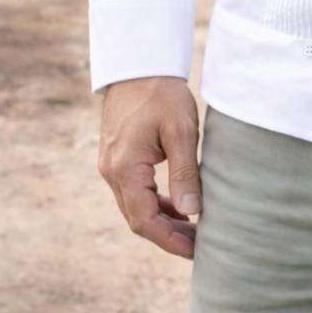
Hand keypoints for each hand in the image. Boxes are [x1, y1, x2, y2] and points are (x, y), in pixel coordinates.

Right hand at [98, 75, 202, 259]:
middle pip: (138, 218)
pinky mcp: (117, 158)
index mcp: (125, 168)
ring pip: (135, 206)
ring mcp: (111, 165)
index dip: (170, 240)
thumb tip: (193, 212)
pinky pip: (135, 191)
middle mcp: (112, 171)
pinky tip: (178, 206)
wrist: (138, 63)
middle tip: (200, 244)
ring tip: (193, 229)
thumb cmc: (162, 92)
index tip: (195, 250)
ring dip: (162, 220)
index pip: (144, 220)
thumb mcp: (181, 130)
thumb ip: (185, 173)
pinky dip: (155, 203)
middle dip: (168, 235)